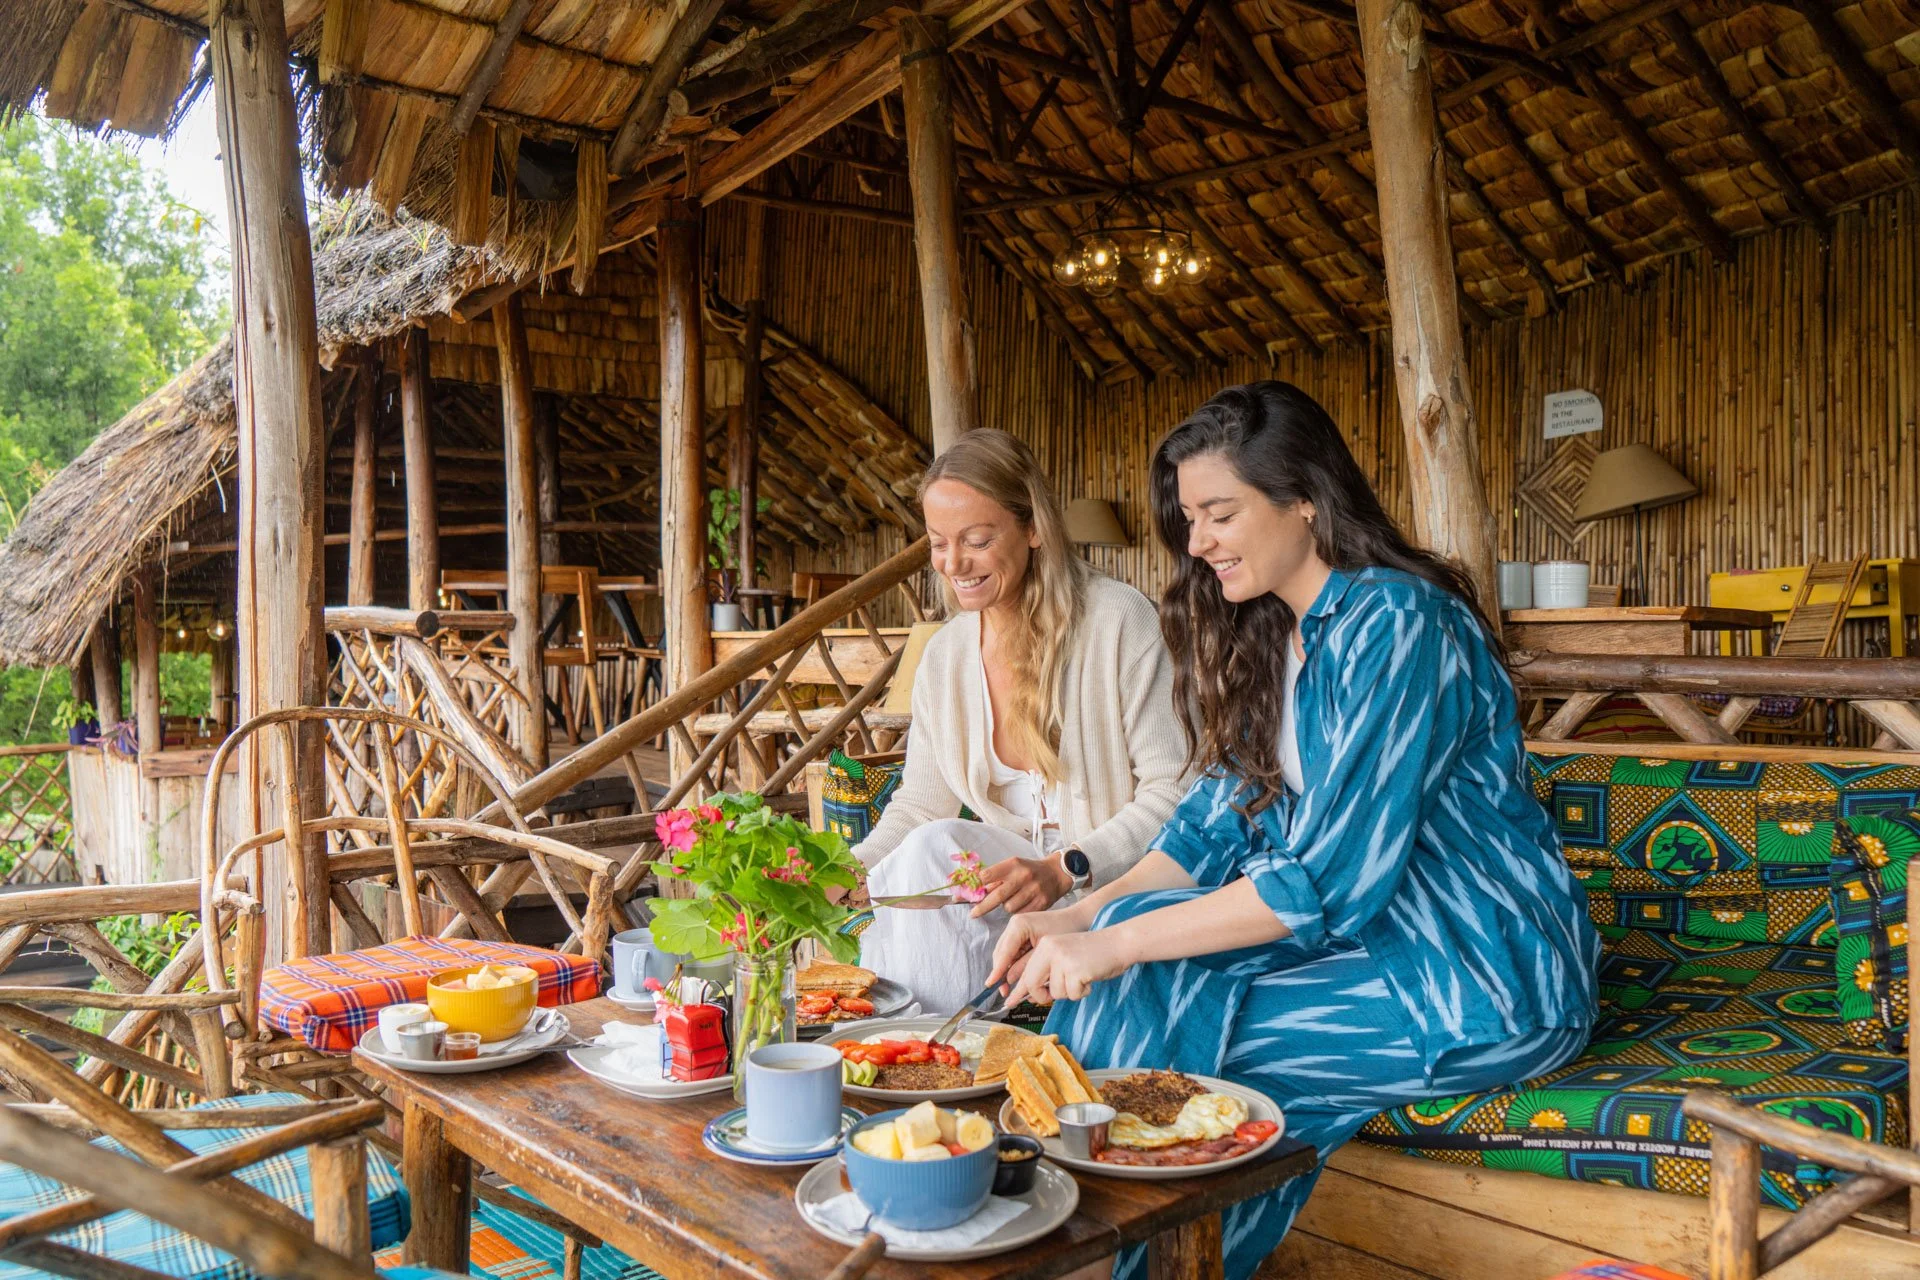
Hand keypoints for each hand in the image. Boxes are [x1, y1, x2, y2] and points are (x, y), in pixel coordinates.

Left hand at [970, 853, 1071, 918]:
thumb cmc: (1029, 871)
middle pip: (996, 895)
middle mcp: (1023, 876)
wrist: (1056, 873)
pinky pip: (1020, 914)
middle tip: (973, 914)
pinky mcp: (1041, 903)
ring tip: (1014, 899)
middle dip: (982, 907)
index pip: (988, 875)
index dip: (976, 886)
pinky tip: (1023, 904)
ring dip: (1006, 907)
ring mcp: (1033, 890)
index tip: (968, 894)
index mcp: (1013, 864)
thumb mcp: (1013, 866)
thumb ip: (996, 877)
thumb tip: (976, 891)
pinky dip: (1018, 912)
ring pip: (1008, 908)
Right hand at [987, 910, 1085, 993]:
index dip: (997, 970)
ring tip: (1008, 989)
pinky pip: (1013, 952)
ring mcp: (1017, 928)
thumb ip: (1026, 966)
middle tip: (1003, 991)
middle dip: (1000, 973)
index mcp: (1018, 925)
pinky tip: (1015, 978)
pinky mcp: (1021, 933)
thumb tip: (1009, 980)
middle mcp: (1014, 925)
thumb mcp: (1045, 952)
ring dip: (1006, 970)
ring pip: (1005, 954)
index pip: (1003, 952)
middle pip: (1001, 953)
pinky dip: (1013, 964)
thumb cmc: (1065, 931)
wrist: (1078, 918)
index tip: (990, 984)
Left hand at [1003, 930, 1132, 1007]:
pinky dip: (1082, 991)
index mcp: (1045, 945)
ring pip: (1055, 993)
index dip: (1019, 990)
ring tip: (1082, 975)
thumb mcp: (1064, 956)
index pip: (1025, 972)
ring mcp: (1062, 959)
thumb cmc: (1093, 953)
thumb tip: (1030, 994)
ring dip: (1070, 991)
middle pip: (1032, 984)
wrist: (1118, 943)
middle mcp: (1049, 949)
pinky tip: (1090, 977)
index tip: (1009, 1003)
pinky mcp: (1075, 970)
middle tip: (1061, 991)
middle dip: (1043, 996)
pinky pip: (1072, 994)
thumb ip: (1047, 970)